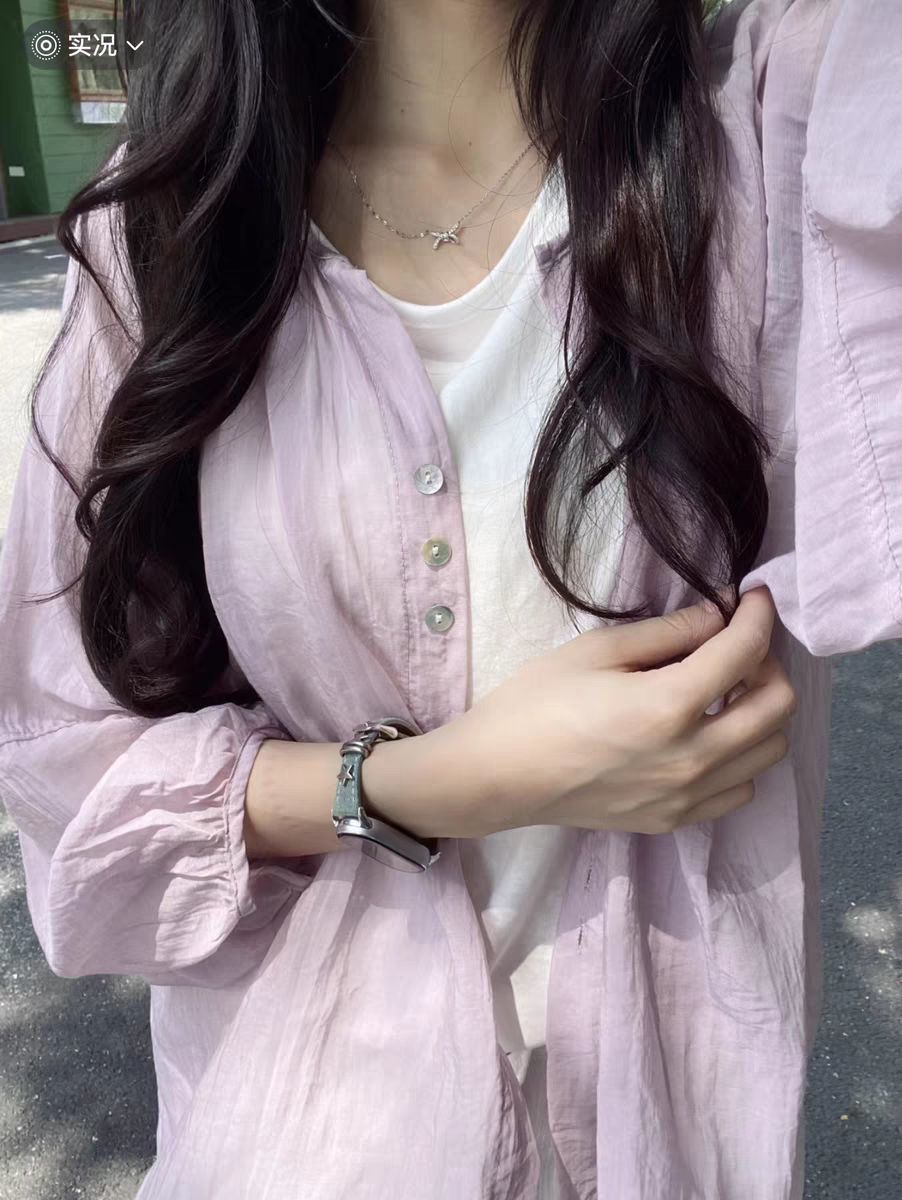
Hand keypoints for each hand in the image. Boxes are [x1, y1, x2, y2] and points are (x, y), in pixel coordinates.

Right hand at [446, 586, 796, 836]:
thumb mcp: (597, 649)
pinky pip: (740, 788)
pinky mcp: (675, 819)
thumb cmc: (536, 703)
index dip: (758, 614)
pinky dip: (740, 756)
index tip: (752, 596)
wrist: (497, 775)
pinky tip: (706, 735)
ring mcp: (687, 796)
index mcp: (669, 706)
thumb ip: (668, 632)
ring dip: (759, 711)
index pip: (746, 651)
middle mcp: (691, 757)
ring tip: (722, 690)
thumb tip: (718, 616)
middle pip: (779, 706)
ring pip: (769, 750)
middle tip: (734, 643)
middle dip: (768, 661)